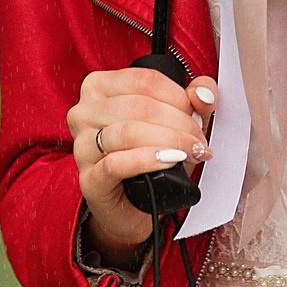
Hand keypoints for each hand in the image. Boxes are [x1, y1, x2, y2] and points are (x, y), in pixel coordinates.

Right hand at [67, 66, 217, 257]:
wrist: (134, 206)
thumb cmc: (150, 157)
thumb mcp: (176, 121)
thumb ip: (194, 99)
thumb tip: (204, 93)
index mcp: (100, 87)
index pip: (144, 80)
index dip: (178, 97)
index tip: (197, 115)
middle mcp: (84, 112)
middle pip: (139, 106)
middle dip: (178, 123)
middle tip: (198, 141)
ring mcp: (82, 146)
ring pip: (128, 132)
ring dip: (169, 141)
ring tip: (190, 153)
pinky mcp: (89, 178)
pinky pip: (116, 163)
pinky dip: (147, 160)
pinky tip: (168, 161)